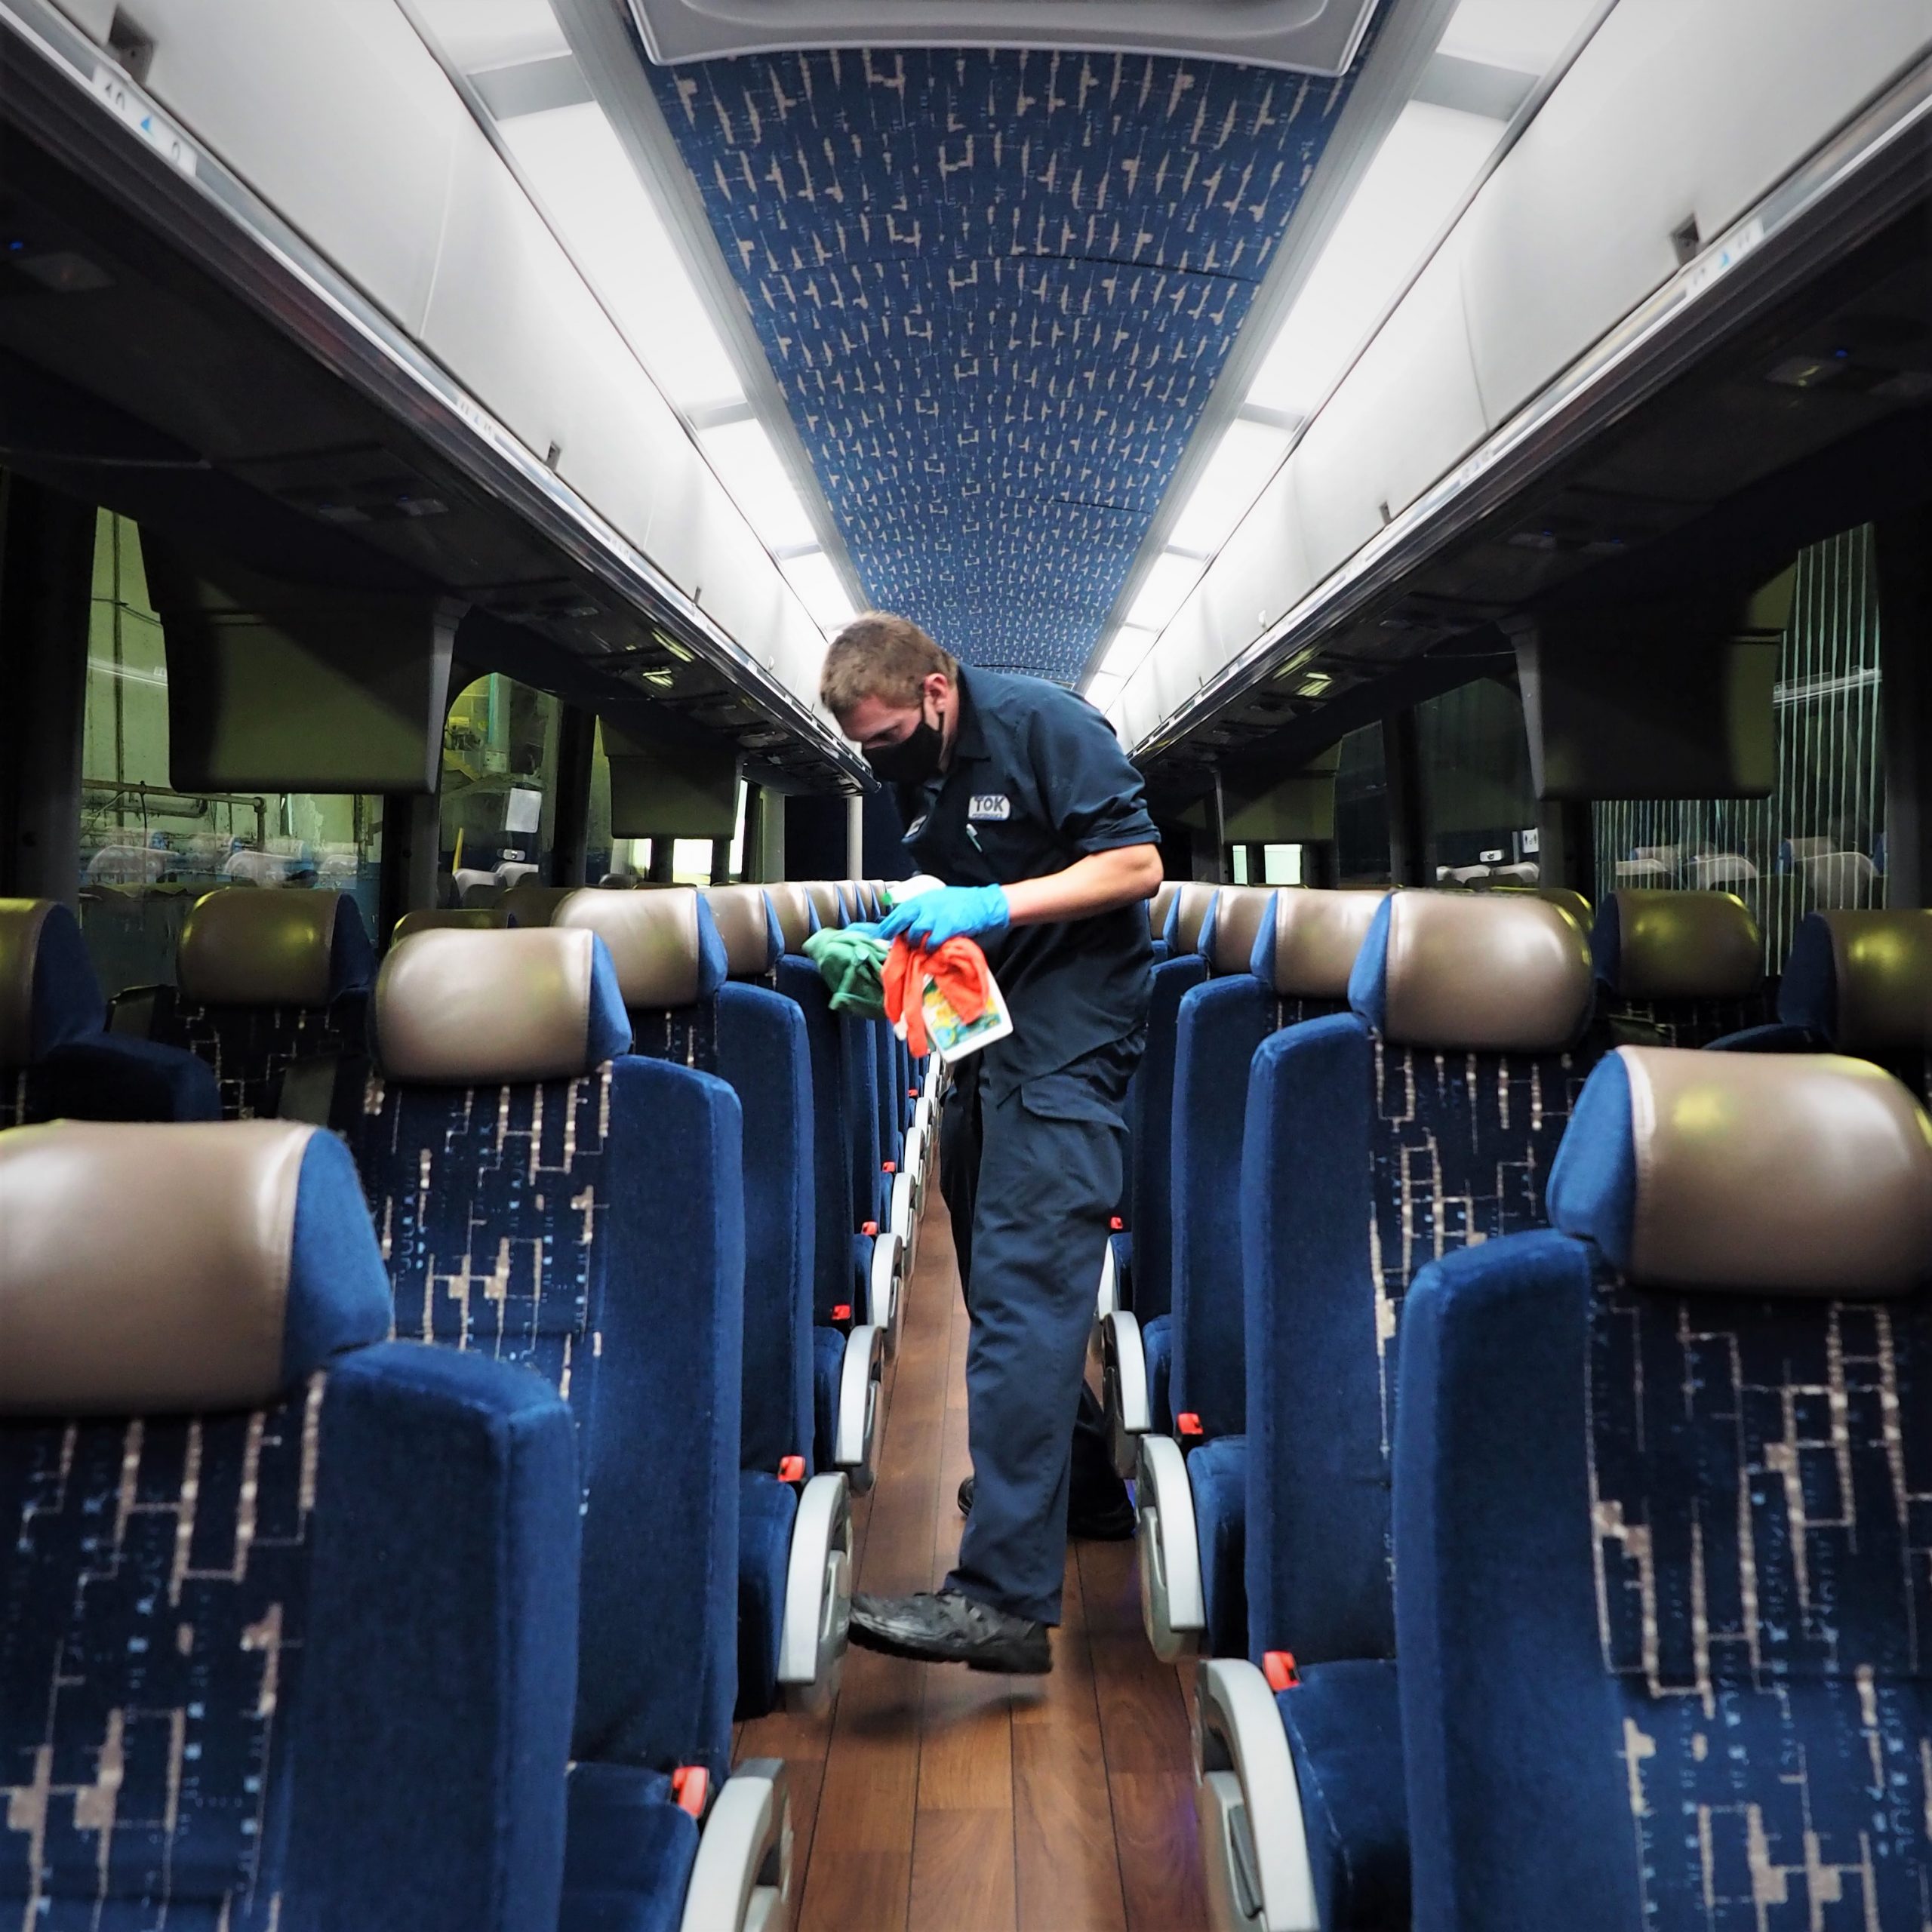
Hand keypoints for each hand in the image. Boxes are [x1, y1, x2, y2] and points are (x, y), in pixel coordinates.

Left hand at [877, 883, 1009, 947]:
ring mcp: (935, 917)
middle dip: (893, 933)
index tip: (881, 932)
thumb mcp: (937, 899)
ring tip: (918, 946)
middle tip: (891, 943)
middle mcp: (926, 906)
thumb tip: (907, 922)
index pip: (899, 911)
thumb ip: (923, 909)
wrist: (983, 904)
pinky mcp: (945, 928)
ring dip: (914, 942)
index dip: (888, 923)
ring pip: (914, 934)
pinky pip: (930, 943)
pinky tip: (931, 950)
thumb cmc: (961, 902)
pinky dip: (928, 948)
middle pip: (901, 921)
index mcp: (923, 898)